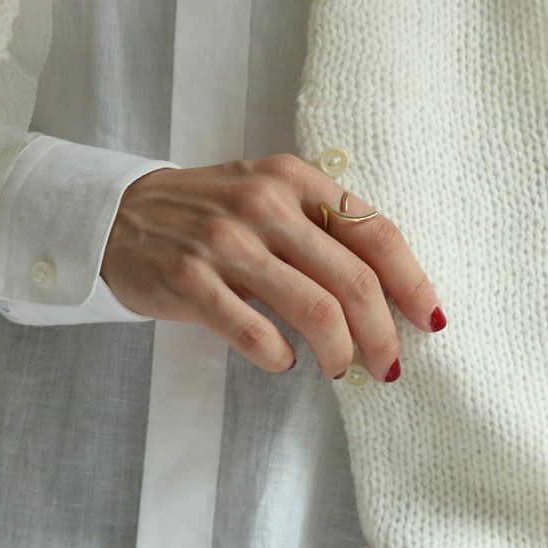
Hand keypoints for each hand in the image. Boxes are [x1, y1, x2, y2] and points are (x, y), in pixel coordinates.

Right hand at [99, 153, 445, 379]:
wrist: (117, 216)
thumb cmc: (210, 213)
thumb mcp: (269, 196)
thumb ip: (323, 229)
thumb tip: (393, 292)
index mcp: (293, 178)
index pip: (376, 233)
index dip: (413, 283)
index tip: (430, 320)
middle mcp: (264, 204)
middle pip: (355, 281)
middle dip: (383, 335)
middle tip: (387, 366)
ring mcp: (225, 243)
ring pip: (315, 312)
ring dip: (339, 354)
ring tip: (338, 369)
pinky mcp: (189, 282)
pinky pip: (256, 334)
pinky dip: (280, 358)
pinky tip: (284, 361)